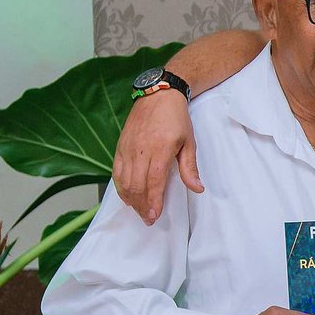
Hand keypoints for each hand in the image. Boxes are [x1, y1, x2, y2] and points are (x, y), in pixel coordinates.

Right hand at [114, 89, 199, 224]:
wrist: (157, 95)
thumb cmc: (175, 118)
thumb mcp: (189, 142)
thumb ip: (190, 168)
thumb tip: (197, 189)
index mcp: (159, 149)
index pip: (153, 181)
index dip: (153, 200)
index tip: (154, 215)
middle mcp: (140, 149)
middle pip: (136, 184)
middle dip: (141, 205)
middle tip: (148, 219)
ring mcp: (127, 148)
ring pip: (124, 180)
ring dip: (130, 199)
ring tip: (139, 211)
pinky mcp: (120, 146)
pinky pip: (116, 171)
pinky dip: (120, 186)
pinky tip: (127, 196)